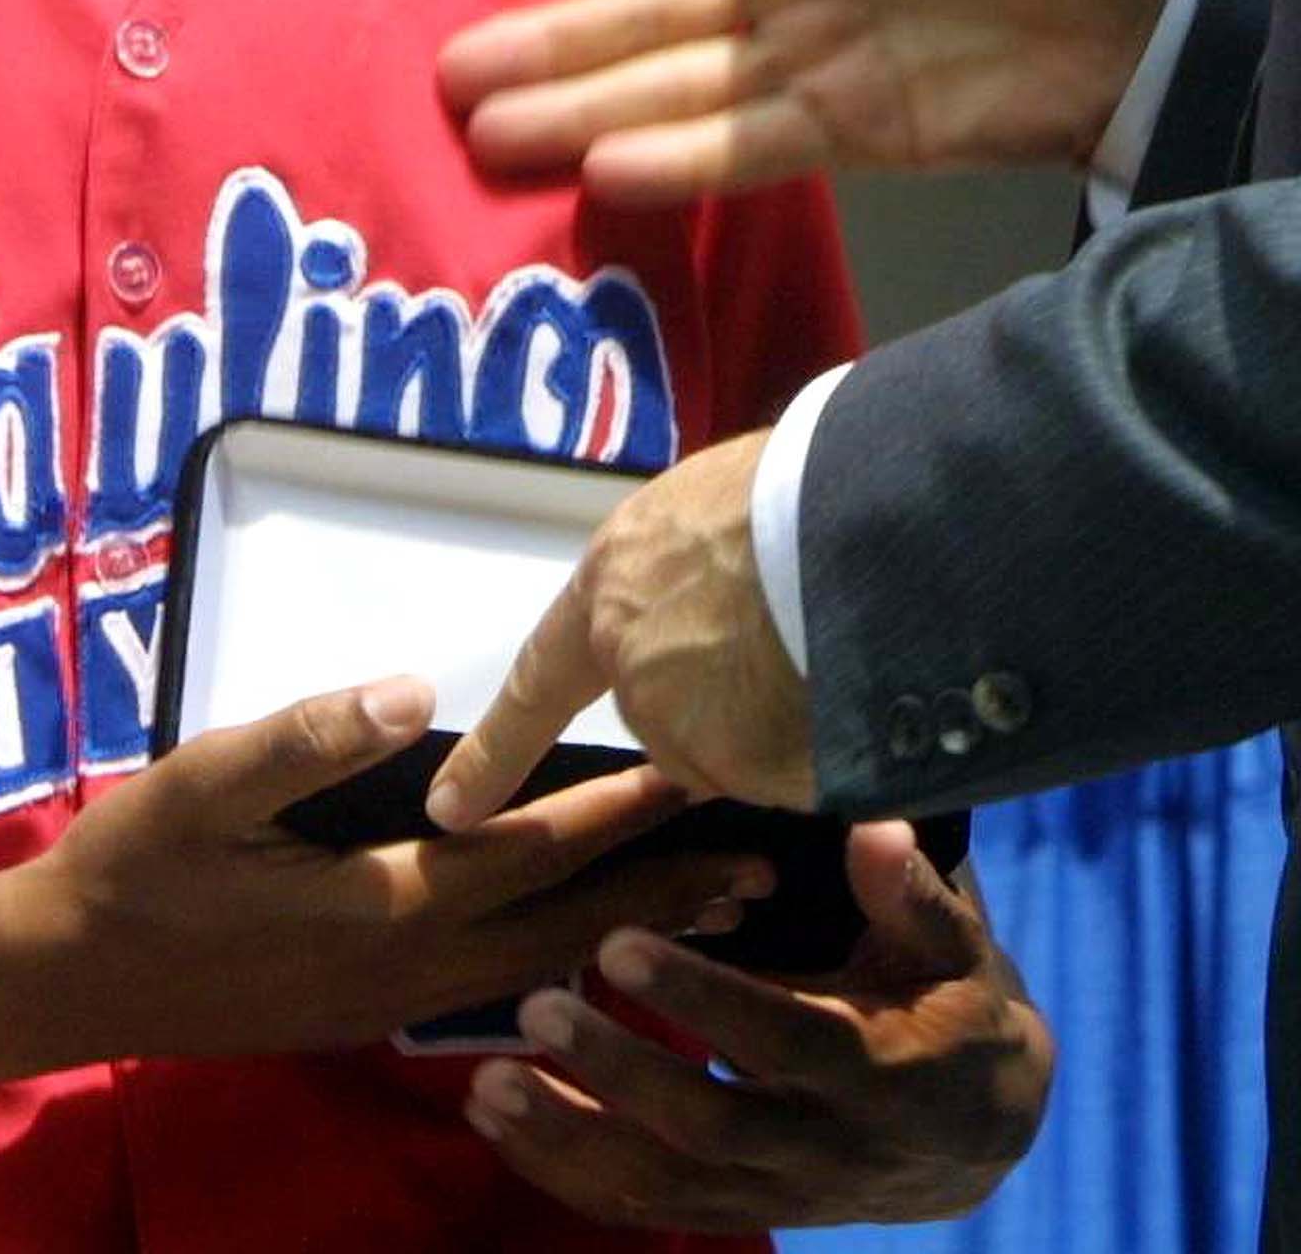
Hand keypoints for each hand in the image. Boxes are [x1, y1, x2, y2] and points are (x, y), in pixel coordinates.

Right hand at [4, 678, 770, 1068]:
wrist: (66, 979)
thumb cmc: (135, 865)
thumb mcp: (204, 781)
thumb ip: (308, 737)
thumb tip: (409, 692)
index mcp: (380, 908)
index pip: (527, 853)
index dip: (615, 810)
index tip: (697, 771)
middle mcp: (407, 969)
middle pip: (562, 924)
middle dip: (661, 887)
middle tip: (759, 858)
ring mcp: (391, 1004)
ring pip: (540, 965)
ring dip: (629, 927)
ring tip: (716, 904)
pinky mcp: (371, 1012)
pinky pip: (501, 985)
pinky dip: (569, 959)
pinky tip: (601, 944)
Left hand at [429, 438, 814, 826]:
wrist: (849, 524)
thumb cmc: (791, 491)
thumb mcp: (710, 504)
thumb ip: (686, 565)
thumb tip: (715, 584)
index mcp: (614, 589)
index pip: (539, 683)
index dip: (496, 750)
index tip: (450, 808)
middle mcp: (635, 669)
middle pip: (677, 716)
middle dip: (730, 693)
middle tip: (793, 626)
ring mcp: (688, 727)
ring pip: (741, 746)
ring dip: (780, 717)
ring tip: (832, 639)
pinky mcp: (745, 770)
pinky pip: (790, 770)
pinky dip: (820, 744)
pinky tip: (848, 682)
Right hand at [440, 0, 1186, 204]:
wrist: (1149, 20)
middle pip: (649, 11)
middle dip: (554, 42)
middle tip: (453, 72)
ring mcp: (814, 57)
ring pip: (677, 85)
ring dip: (588, 110)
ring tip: (490, 138)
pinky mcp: (853, 131)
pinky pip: (749, 145)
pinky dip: (681, 159)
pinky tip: (605, 171)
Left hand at [464, 824, 1052, 1231]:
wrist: (973, 1135)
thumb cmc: (953, 1010)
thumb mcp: (954, 949)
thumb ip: (909, 895)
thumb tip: (871, 828)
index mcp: (876, 1071)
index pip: (782, 1039)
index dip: (703, 1000)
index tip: (621, 945)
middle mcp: (818, 1147)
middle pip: (707, 1126)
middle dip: (617, 1071)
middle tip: (534, 1008)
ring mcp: (771, 1191)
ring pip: (661, 1183)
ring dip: (569, 1137)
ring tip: (487, 1084)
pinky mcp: (734, 1207)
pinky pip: (642, 1207)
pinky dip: (565, 1173)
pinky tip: (496, 1123)